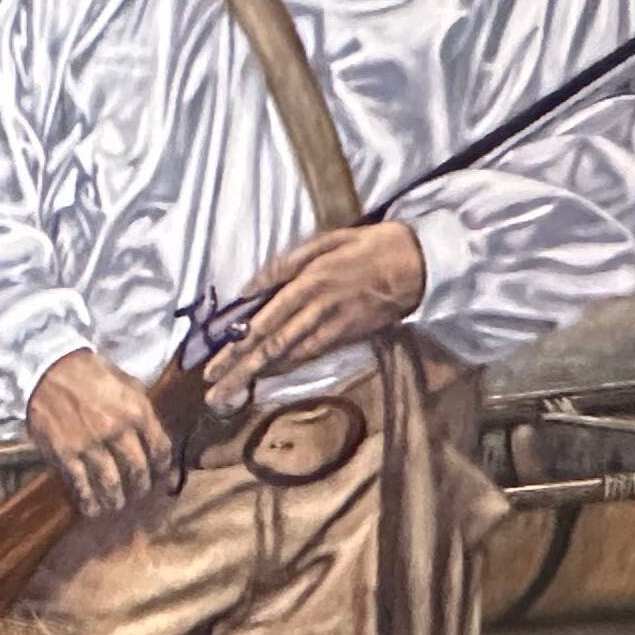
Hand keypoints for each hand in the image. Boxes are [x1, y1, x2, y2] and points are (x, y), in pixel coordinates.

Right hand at [26, 349, 172, 517]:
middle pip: (137, 471)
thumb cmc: (90, 373)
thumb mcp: (128, 384)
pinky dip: (88, 501)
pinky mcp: (65, 454)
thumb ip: (143, 412)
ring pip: (110, 484)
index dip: (162, 467)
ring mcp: (89, 445)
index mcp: (137, 412)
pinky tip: (92, 510)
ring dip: (116, 499)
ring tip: (116, 505)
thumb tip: (154, 439)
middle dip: (141, 487)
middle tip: (139, 493)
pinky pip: (80, 485)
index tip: (160, 476)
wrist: (48, 370)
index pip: (160, 449)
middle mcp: (117, 431)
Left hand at [208, 223, 425, 406]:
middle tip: (213, 393)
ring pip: (290, 356)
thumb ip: (286, 264)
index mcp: (310, 283)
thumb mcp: (327, 241)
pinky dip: (286, 367)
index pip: (265, 322)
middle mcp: (318, 309)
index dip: (237, 346)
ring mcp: (335, 326)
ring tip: (231, 392)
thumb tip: (250, 289)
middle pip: (272, 346)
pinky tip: (267, 375)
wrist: (422, 261)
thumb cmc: (371, 245)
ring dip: (258, 375)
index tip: (212, 365)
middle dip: (240, 371)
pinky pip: (311, 354)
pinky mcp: (349, 336)